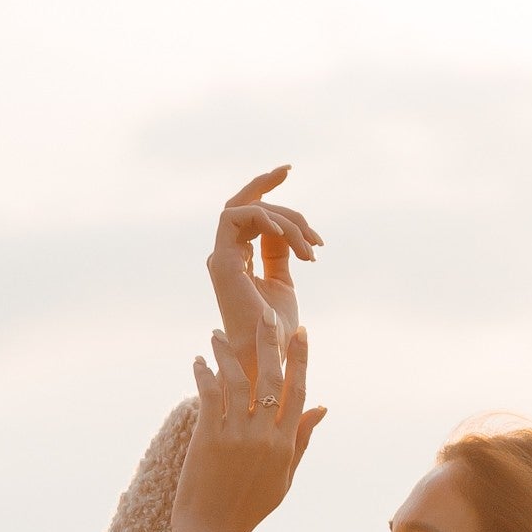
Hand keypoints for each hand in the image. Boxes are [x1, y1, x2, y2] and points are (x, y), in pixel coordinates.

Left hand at [170, 309, 324, 531]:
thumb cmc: (248, 509)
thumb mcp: (283, 478)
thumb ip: (301, 440)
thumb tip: (323, 408)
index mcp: (286, 445)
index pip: (299, 391)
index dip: (300, 359)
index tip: (301, 333)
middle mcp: (265, 436)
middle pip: (271, 377)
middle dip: (269, 342)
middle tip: (265, 314)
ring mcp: (237, 436)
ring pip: (236, 380)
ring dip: (226, 352)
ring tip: (216, 334)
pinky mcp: (209, 438)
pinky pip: (209, 394)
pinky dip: (203, 373)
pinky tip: (198, 361)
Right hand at [207, 166, 321, 378]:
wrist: (267, 359)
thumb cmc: (277, 332)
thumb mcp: (284, 282)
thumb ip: (281, 253)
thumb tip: (289, 230)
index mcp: (238, 260)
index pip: (250, 215)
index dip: (267, 190)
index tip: (288, 171)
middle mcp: (226, 255)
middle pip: (244, 204)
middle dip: (265, 183)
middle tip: (290, 174)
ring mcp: (221, 258)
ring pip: (248, 210)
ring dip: (285, 220)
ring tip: (310, 247)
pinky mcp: (222, 262)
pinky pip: (237, 218)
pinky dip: (264, 217)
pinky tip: (288, 234)